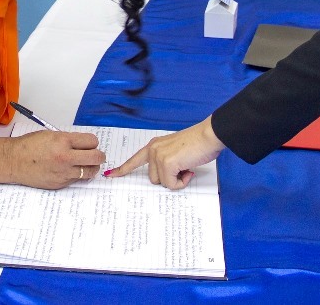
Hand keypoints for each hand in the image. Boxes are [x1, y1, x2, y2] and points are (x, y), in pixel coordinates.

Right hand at [8, 130, 106, 188]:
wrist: (13, 161)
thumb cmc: (29, 146)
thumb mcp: (51, 135)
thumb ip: (69, 140)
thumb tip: (84, 144)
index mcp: (63, 141)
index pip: (92, 141)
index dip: (92, 142)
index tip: (90, 143)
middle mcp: (65, 157)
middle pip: (97, 157)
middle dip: (98, 155)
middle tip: (95, 155)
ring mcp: (63, 173)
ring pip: (90, 171)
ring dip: (90, 167)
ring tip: (84, 164)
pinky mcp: (60, 184)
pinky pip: (77, 179)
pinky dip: (77, 175)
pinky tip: (69, 170)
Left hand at [106, 116, 224, 188]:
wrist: (209, 136)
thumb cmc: (198, 144)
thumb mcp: (176, 152)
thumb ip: (167, 162)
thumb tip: (166, 178)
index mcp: (154, 146)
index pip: (134, 160)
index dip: (122, 169)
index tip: (110, 174)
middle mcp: (153, 149)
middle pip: (153, 178)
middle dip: (169, 178)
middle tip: (183, 168)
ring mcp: (158, 156)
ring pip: (162, 183)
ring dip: (176, 180)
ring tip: (187, 167)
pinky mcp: (167, 162)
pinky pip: (171, 184)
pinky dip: (181, 182)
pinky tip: (189, 169)